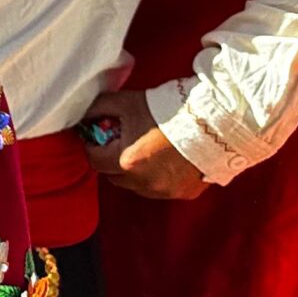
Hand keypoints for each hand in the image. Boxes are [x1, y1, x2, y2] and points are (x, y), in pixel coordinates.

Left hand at [81, 87, 205, 200]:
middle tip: (118, 142)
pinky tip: (164, 161)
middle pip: (114, 176)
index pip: (94, 160)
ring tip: (143, 150)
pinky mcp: (184, 194)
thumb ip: (99, 108)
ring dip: (134, 173)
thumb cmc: (166, 111)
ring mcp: (165, 191)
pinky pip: (161, 189)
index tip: (96, 135)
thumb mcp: (126, 102)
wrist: (213, 123)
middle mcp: (144, 183)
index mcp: (126, 162)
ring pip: (137, 186)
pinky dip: (157, 178)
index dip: (92, 146)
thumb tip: (84, 115)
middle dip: (111, 160)